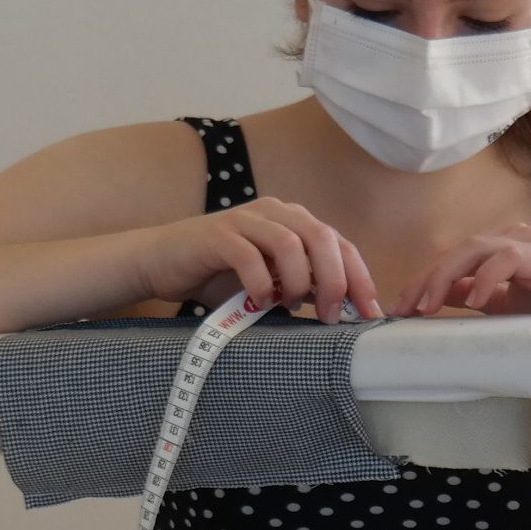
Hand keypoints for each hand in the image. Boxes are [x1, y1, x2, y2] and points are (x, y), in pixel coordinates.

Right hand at [132, 197, 380, 322]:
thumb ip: (303, 288)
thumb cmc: (219, 276)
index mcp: (294, 222)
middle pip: (322, 238)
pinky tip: (259, 303)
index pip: (340, 244)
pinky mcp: (217, 235)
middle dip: (335, 280)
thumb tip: (342, 310)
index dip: (359, 278)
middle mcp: (275, 213)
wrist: (160, 262)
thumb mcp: (271, 284)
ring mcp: (245, 220)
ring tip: (293, 306)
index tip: (370, 314)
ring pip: (290, 243)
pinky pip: (249, 256)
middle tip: (331, 316)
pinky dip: (261, 284)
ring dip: (299, 281)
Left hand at [390, 223, 530, 316]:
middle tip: (406, 308)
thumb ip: (471, 295)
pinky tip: (473, 300)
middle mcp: (517, 241)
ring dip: (446, 276)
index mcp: (504, 251)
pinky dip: (487, 276)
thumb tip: (433, 295)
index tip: (400, 308)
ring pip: (477, 248)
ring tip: (429, 306)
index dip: (424, 281)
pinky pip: (509, 258)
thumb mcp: (501, 311)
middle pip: (460, 251)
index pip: (454, 259)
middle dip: (427, 279)